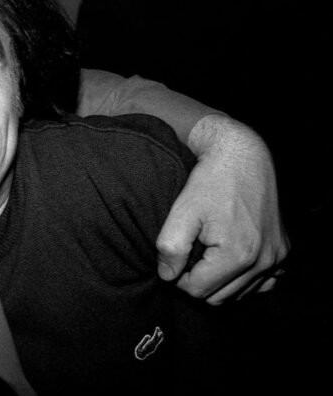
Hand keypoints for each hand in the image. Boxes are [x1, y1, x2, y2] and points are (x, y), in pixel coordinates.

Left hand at [156, 114, 289, 304]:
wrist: (243, 155)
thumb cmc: (210, 181)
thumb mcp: (182, 211)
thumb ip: (170, 248)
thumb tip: (167, 276)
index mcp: (238, 254)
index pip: (197, 291)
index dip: (178, 277)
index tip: (175, 256)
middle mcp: (264, 261)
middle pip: (218, 297)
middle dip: (198, 281)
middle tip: (189, 254)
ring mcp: (278, 257)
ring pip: (239, 293)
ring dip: (219, 281)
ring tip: (207, 253)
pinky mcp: (284, 251)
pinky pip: (262, 283)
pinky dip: (244, 279)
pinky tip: (229, 260)